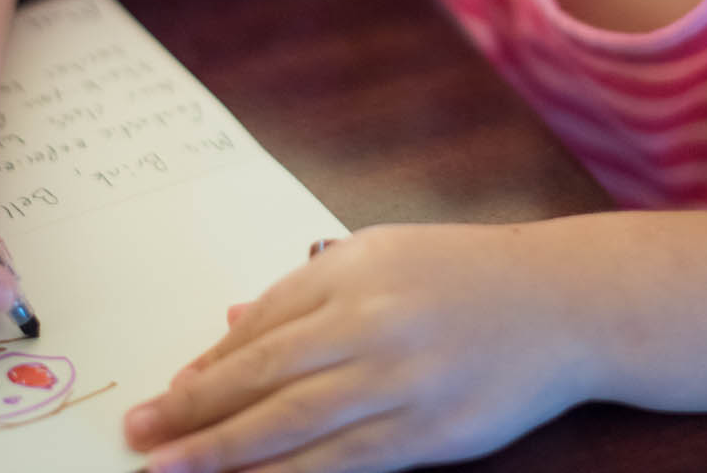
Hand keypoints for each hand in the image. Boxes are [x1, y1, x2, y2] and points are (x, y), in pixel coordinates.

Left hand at [122, 223, 595, 472]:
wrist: (567, 302)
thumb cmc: (473, 276)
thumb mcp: (389, 255)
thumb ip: (310, 290)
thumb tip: (230, 326)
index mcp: (354, 266)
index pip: (260, 322)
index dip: (208, 364)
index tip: (168, 393)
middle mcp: (369, 318)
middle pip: (260, 372)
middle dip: (192, 409)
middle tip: (139, 435)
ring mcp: (399, 377)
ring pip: (289, 423)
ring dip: (221, 452)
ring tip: (168, 470)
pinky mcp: (427, 431)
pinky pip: (342, 462)